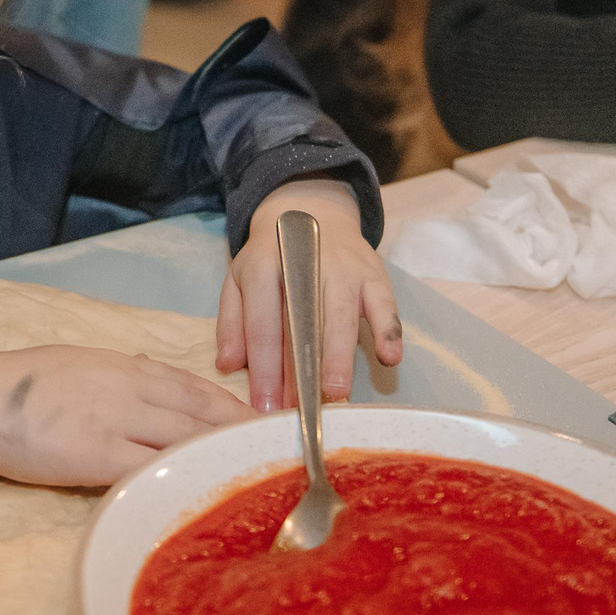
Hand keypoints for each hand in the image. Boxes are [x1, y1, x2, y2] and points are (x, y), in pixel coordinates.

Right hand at [0, 346, 250, 487]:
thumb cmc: (17, 385)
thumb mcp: (75, 363)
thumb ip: (115, 376)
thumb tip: (145, 381)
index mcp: (122, 366)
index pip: (190, 384)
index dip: (227, 404)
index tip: (255, 420)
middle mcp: (128, 388)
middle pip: (199, 410)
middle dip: (238, 430)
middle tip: (275, 448)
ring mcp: (115, 421)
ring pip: (184, 437)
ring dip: (220, 453)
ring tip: (253, 470)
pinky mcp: (97, 455)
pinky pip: (150, 467)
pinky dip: (180, 475)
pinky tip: (203, 487)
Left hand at [215, 180, 400, 408]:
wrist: (312, 208)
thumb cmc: (272, 258)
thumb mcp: (240, 279)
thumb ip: (232, 321)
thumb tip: (226, 365)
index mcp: (265, 266)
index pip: (262, 322)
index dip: (263, 368)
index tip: (263, 406)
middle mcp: (306, 264)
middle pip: (303, 320)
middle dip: (300, 366)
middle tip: (299, 406)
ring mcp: (344, 268)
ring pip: (342, 315)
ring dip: (339, 356)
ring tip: (335, 392)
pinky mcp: (374, 274)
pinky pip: (385, 304)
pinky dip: (389, 331)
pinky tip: (390, 358)